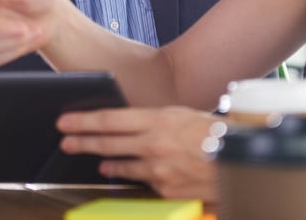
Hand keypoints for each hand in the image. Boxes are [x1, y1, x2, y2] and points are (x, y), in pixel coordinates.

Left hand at [57, 106, 219, 200]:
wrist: (239, 162)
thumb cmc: (214, 134)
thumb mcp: (182, 116)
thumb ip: (154, 120)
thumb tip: (130, 123)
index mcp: (157, 120)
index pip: (109, 119)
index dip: (83, 121)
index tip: (66, 121)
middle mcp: (153, 144)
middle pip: (107, 142)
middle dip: (81, 141)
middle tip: (65, 140)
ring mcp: (157, 170)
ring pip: (119, 164)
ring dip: (102, 160)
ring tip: (91, 157)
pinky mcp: (164, 190)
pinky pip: (141, 182)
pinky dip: (129, 175)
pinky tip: (119, 172)